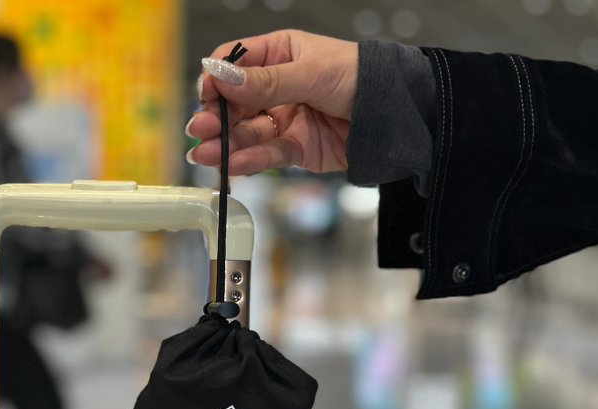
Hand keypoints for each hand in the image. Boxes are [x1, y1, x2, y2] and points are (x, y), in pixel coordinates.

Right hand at [187, 31, 357, 175]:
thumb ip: (267, 82)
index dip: (217, 80)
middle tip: (200, 130)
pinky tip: (234, 164)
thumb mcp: (312, 72)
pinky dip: (250, 160)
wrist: (397, 116)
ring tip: (204, 154)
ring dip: (224, 144)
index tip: (207, 95)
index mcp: (280, 55)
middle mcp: (277, 87)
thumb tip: (224, 80)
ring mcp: (284, 118)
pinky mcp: (295, 147)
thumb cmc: (362, 78)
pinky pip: (267, 154)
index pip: (235, 65)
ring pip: (246, 132)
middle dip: (216, 117)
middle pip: (234, 102)